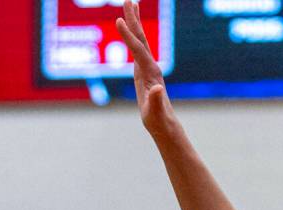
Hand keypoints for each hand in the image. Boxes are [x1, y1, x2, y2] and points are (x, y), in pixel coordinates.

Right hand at [117, 0, 176, 136]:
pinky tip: (131, 30)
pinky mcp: (144, 71)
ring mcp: (148, 67)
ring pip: (141, 40)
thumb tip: (157, 89)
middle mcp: (151, 66)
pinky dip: (133, 36)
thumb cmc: (158, 120)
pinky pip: (138, 48)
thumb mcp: (155, 111)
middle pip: (141, 38)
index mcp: (151, 73)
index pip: (138, 50)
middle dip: (133, 19)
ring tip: (131, 4)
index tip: (117, 20)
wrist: (165, 125)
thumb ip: (156, 100)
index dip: (128, 36)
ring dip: (135, 23)